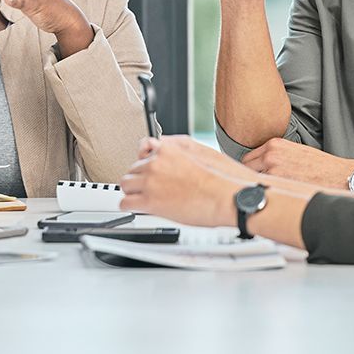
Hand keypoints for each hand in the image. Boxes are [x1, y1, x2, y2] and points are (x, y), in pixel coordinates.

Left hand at [120, 135, 253, 226]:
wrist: (226, 197)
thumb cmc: (221, 178)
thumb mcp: (200, 150)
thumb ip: (177, 147)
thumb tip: (162, 145)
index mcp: (168, 149)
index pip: (142, 149)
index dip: (145, 162)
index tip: (146, 169)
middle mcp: (155, 162)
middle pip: (133, 168)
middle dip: (139, 178)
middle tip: (148, 187)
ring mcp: (150, 181)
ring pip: (126, 185)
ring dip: (133, 191)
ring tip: (142, 198)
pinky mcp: (149, 201)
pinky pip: (126, 203)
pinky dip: (130, 206)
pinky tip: (137, 208)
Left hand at [241, 139, 353, 188]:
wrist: (340, 176)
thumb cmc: (321, 166)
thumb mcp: (295, 151)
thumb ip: (277, 156)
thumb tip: (263, 166)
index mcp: (274, 144)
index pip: (248, 157)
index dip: (252, 168)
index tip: (255, 175)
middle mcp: (270, 154)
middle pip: (246, 168)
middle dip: (251, 176)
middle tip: (260, 185)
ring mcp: (273, 169)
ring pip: (253, 180)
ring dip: (259, 186)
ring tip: (271, 191)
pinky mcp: (279, 183)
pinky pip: (263, 190)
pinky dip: (267, 194)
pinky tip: (278, 196)